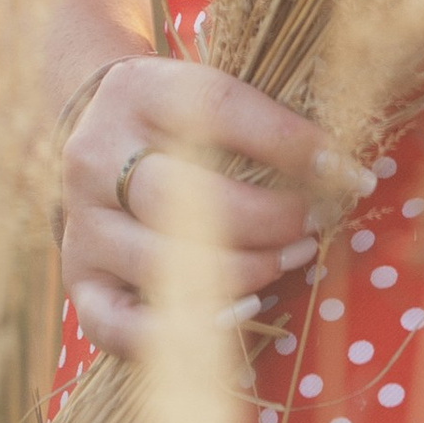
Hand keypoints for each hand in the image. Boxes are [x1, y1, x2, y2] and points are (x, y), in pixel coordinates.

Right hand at [59, 53, 361, 361]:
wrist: (97, 127)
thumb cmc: (182, 114)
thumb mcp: (211, 89)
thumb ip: (266, 117)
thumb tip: (346, 170)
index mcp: (140, 91)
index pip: (218, 109)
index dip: (290, 143)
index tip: (346, 173)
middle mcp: (97, 154)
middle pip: (182, 196)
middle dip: (267, 219)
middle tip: (314, 225)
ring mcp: (81, 222)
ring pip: (161, 263)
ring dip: (243, 272)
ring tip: (292, 259)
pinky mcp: (77, 278)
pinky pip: (117, 326)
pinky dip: (181, 333)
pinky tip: (239, 312)